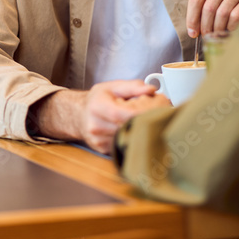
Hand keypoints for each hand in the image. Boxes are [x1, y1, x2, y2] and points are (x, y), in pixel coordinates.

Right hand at [30, 80, 169, 154]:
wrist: (78, 115)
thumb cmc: (97, 100)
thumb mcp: (112, 87)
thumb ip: (133, 87)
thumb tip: (152, 90)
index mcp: (98, 107)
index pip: (125, 114)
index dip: (143, 113)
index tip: (158, 109)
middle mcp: (96, 126)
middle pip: (128, 128)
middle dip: (145, 122)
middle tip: (159, 115)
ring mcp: (99, 141)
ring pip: (127, 139)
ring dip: (140, 132)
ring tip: (148, 122)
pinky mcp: (103, 151)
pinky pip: (123, 146)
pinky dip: (132, 139)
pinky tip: (136, 131)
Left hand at [186, 0, 238, 37]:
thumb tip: (195, 27)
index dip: (192, 18)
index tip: (192, 32)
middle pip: (209, 8)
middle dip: (205, 26)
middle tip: (206, 35)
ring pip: (222, 13)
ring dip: (218, 28)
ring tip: (218, 33)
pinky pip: (237, 16)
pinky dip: (231, 26)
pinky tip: (231, 28)